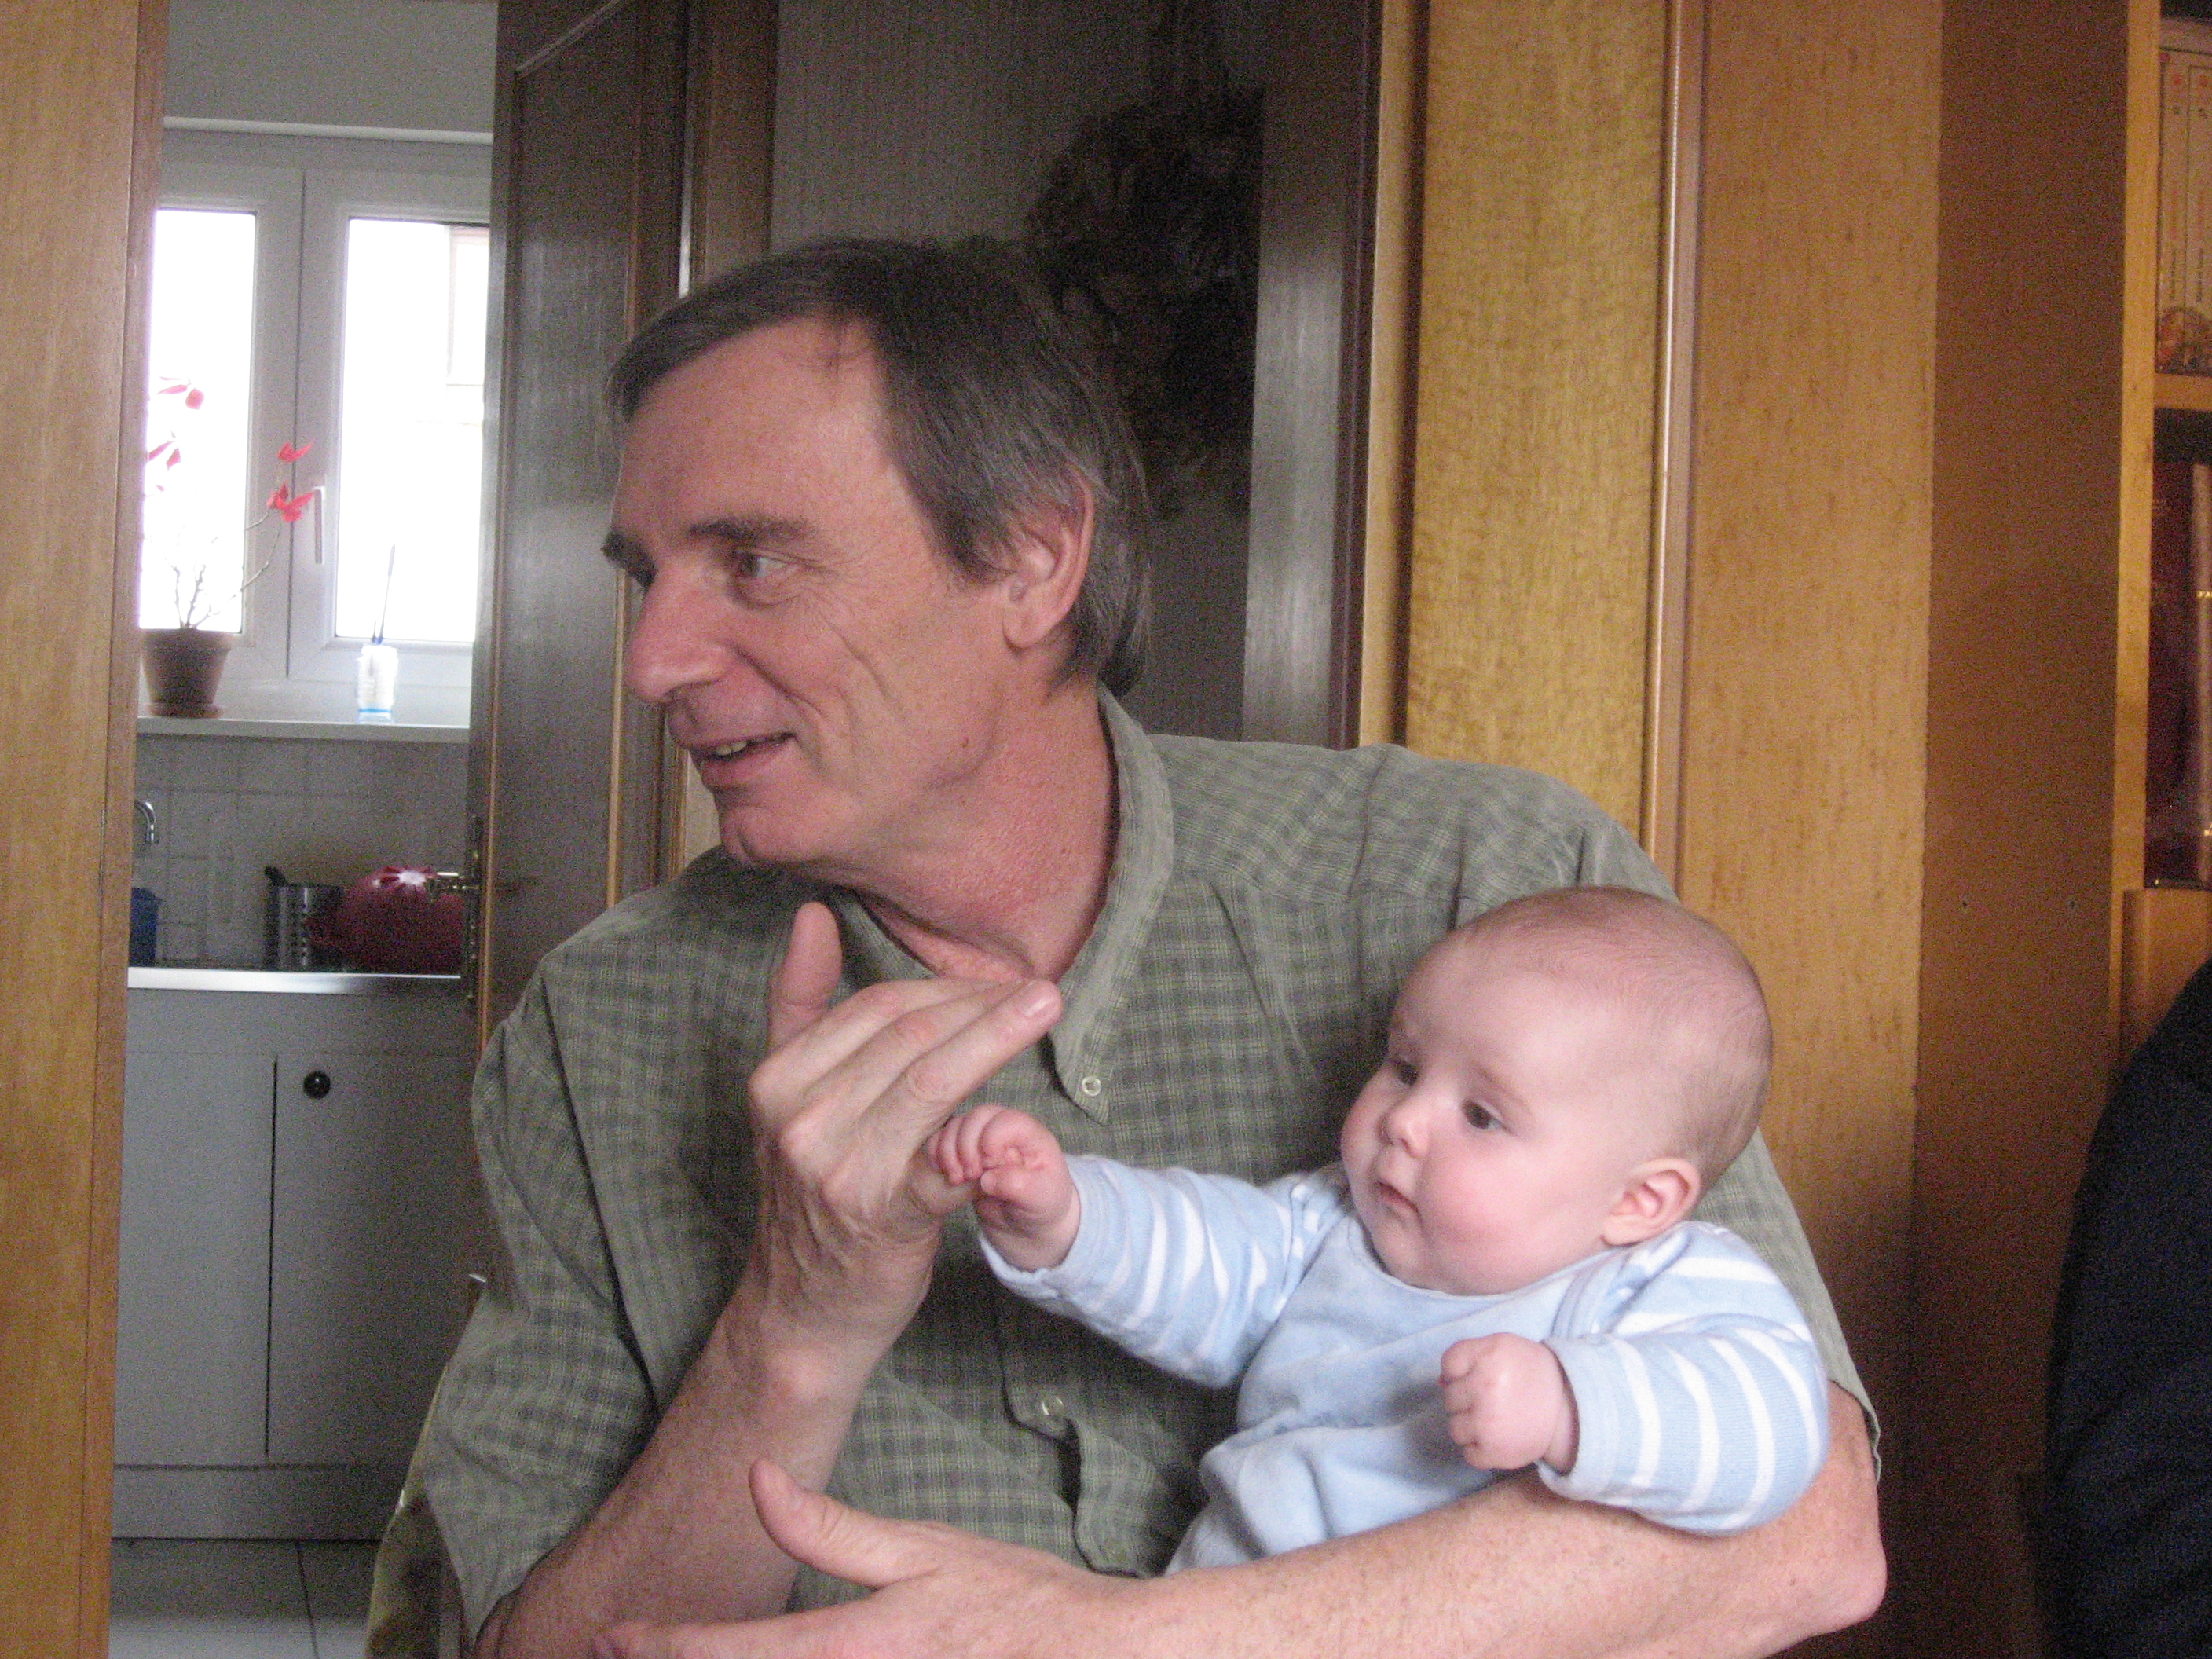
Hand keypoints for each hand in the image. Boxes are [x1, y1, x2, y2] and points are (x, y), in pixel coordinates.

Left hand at [591, 1461, 1140, 1658]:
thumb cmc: (1011, 1602)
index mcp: (851, 1647)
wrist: (1096, 1658)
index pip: (733, 1651)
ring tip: (683, 1656)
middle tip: (621, 1650)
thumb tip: (758, 1480)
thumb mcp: (921, 1548)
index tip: (608, 1637)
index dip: (662, 1645)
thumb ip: (830, 1529)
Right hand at [740, 902, 1063, 1367]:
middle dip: (982, 1005)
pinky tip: (1024, 1108)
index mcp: (779, 1077)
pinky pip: (946, 1156)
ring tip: (1043, 1008)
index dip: (949, 988)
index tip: (999, 983)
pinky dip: (988, 1131)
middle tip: (1037, 993)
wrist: (803, 1311)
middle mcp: (802, 1115)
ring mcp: (839, 1164)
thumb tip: (812, 916)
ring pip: (934, 1077)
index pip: (879, 1006)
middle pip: (911, 1033)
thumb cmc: (811, 1195)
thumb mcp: (786, 1096)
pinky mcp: (883, 1212)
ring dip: (997, 1036)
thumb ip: (798, 1004)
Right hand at [930, 1104, 1079, 1269]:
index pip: (1005, 1120)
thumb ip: (1019, 1186)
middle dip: (967, 1147)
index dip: (991, 1140)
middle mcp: (1004, 1129)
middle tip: (971, 1176)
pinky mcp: (963, 1150)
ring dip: (949, 1152)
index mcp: (1029, 1134)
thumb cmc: (1040, 1203)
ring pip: (955, 1125)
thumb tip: (987, 1178)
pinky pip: (941, 1138)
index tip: (990, 1166)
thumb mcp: (1039, 1199)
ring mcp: (981, 1137)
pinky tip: (944, 1173)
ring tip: (957, 1179)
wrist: (1024, 1220)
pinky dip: (936, 1153)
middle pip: (977, 1117)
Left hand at [1441, 1333, 1577, 1472]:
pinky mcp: (1493, 1451)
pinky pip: (1468, 1454)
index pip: (1449, 1364)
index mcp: (1488, 1356)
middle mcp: (1484, 1387)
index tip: (1480, 1376)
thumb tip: (1441, 1382)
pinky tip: (1499, 1438)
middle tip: (1493, 1400)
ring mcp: (1487, 1422)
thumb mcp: (1501, 1348)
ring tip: (1496, 1420)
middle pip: (1449, 1398)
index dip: (1461, 1372)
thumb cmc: (1531, 1373)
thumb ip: (1468, 1355)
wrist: (1570, 1406)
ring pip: (1455, 1429)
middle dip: (1466, 1400)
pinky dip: (1481, 1450)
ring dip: (1471, 1427)